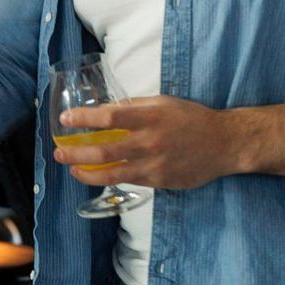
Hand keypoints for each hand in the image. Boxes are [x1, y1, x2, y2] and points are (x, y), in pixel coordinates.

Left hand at [53, 96, 238, 190]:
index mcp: (150, 117)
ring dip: (85, 172)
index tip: (66, 119)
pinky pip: (127, 181)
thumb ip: (135, 107)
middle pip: (103, 150)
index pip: (109, 118)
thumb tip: (105, 110)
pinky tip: (95, 176)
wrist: (225, 144)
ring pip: (111, 173)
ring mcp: (154, 164)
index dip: (83, 119)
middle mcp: (150, 142)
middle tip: (58, 152)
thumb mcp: (163, 103)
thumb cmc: (192, 118)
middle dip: (75, 152)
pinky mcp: (159, 181)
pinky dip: (107, 179)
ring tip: (71, 168)